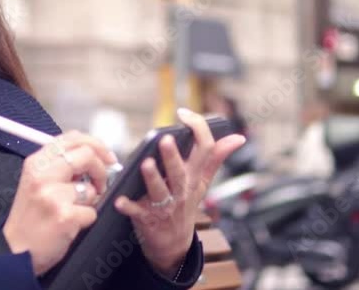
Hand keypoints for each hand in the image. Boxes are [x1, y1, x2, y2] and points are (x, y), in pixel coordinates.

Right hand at [2, 131, 117, 275]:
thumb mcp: (36, 181)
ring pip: (91, 188)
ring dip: (90, 201)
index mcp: (36, 162)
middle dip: (101, 169)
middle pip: (87, 155)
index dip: (96, 145)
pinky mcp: (65, 216)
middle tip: (101, 183)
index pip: (72, 138)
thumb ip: (60, 166)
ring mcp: (53, 195)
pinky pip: (92, 212)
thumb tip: (94, 157)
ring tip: (73, 209)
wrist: (15, 250)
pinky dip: (86, 220)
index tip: (107, 157)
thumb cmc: (29, 217)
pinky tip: (69, 224)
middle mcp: (43, 175)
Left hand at [114, 108, 245, 276]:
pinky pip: (137, 212)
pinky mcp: (148, 219)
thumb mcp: (203, 182)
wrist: (174, 244)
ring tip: (145, 164)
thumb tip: (238, 138)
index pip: (205, 151)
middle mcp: (182, 190)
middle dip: (173, 157)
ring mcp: (165, 205)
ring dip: (152, 178)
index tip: (184, 114)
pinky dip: (129, 207)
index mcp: (195, 177)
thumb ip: (216, 158)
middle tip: (165, 140)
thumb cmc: (185, 204)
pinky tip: (120, 200)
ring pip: (159, 191)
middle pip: (180, 172)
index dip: (198, 130)